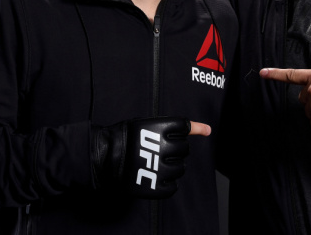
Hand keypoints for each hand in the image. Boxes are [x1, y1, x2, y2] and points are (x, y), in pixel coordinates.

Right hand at [92, 117, 209, 198]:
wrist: (103, 157)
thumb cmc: (125, 137)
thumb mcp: (147, 123)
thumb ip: (175, 126)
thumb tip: (208, 129)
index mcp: (161, 128)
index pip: (186, 127)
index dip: (178, 132)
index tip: (172, 136)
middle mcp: (163, 147)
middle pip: (185, 149)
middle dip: (175, 150)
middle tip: (158, 151)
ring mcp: (160, 167)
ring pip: (181, 168)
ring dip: (172, 167)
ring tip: (155, 164)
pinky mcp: (155, 186)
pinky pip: (172, 187)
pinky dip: (166, 184)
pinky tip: (155, 178)